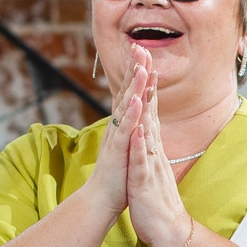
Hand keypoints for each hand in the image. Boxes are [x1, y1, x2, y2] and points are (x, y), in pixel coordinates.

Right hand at [91, 52, 149, 214]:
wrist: (102, 200)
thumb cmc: (117, 175)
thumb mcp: (127, 146)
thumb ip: (130, 128)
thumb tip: (134, 112)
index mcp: (123, 125)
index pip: (131, 94)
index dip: (137, 73)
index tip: (144, 53)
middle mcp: (118, 127)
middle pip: (126, 93)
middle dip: (134, 70)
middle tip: (139, 46)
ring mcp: (117, 138)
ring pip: (126, 108)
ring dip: (134, 87)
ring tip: (141, 67)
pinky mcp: (118, 152)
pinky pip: (126, 131)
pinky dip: (132, 116)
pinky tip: (138, 102)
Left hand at [123, 69, 193, 246]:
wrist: (169, 230)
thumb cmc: (157, 201)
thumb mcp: (152, 167)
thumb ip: (150, 147)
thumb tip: (147, 130)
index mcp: (153, 146)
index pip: (150, 109)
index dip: (147, 84)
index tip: (144, 58)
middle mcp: (154, 150)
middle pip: (151, 110)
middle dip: (147, 82)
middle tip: (145, 54)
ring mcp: (151, 164)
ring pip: (148, 130)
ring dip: (146, 107)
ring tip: (143, 83)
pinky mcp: (146, 181)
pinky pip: (142, 161)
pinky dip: (141, 145)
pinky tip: (138, 130)